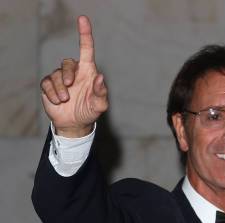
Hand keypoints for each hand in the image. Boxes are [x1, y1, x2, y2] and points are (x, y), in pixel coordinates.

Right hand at [40, 15, 107, 136]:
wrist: (75, 124)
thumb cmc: (89, 111)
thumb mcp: (99, 105)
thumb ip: (100, 93)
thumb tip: (100, 77)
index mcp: (87, 71)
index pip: (86, 49)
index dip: (85, 34)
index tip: (83, 19)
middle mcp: (73, 72)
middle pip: (67, 63)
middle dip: (67, 74)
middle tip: (70, 86)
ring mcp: (60, 78)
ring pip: (56, 75)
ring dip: (60, 89)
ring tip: (65, 101)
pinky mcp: (49, 86)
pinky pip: (47, 84)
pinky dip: (52, 94)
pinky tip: (57, 102)